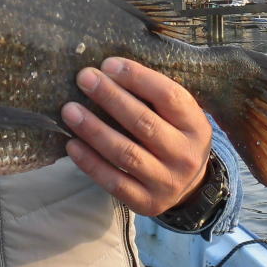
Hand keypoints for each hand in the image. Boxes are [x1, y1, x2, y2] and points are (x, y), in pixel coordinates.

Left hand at [62, 57, 210, 216]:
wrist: (190, 186)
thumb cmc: (175, 137)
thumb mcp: (180, 116)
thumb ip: (154, 95)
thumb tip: (109, 69)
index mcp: (196, 125)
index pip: (168, 96)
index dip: (137, 78)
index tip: (108, 64)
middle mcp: (185, 155)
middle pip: (143, 122)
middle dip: (110, 97)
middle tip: (84, 78)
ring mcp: (166, 182)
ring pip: (125, 153)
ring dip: (94, 130)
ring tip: (70, 110)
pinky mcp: (147, 202)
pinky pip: (114, 181)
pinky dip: (90, 162)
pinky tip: (72, 144)